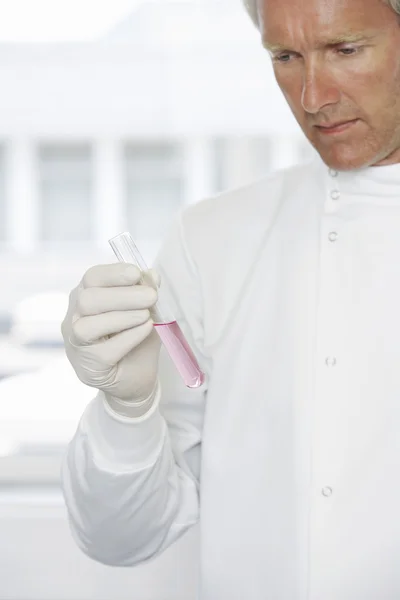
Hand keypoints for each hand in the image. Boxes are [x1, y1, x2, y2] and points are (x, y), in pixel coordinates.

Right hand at [61, 263, 160, 403]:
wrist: (136, 379)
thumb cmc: (136, 340)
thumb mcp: (146, 312)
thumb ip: (145, 294)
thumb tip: (152, 275)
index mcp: (86, 297)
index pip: (91, 278)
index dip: (113, 273)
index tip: (136, 273)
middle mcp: (75, 318)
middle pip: (87, 300)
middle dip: (122, 295)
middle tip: (151, 296)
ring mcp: (77, 344)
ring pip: (88, 325)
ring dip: (123, 316)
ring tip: (147, 316)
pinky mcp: (88, 367)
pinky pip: (104, 350)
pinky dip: (129, 337)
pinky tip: (145, 330)